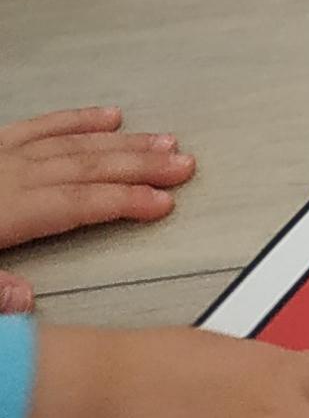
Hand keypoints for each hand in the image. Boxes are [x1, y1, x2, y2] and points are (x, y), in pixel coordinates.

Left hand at [0, 109, 194, 301]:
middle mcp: (10, 176)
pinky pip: (44, 124)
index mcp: (5, 212)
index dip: (125, 201)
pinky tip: (109, 117)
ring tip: (163, 142)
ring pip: (76, 143)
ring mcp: (5, 155)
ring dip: (123, 144)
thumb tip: (25, 300)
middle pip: (88, 167)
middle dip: (141, 166)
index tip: (163, 202)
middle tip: (182, 166)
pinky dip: (80, 119)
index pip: (78, 204)